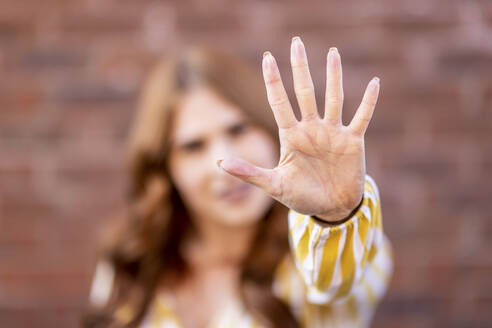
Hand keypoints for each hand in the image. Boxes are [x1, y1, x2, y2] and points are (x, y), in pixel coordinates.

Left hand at [218, 37, 379, 221]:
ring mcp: (332, 133)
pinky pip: (362, 117)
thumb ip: (250, 173)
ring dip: (333, 76)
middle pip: (304, 92)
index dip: (273, 81)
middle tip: (296, 43)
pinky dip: (369, 102)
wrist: (331, 209)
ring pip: (334, 98)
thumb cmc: (301, 196)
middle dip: (300, 68)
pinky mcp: (352, 141)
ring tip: (332, 53)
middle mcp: (311, 129)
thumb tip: (220, 163)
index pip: (279, 102)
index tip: (267, 58)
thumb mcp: (274, 185)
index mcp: (291, 136)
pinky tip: (375, 83)